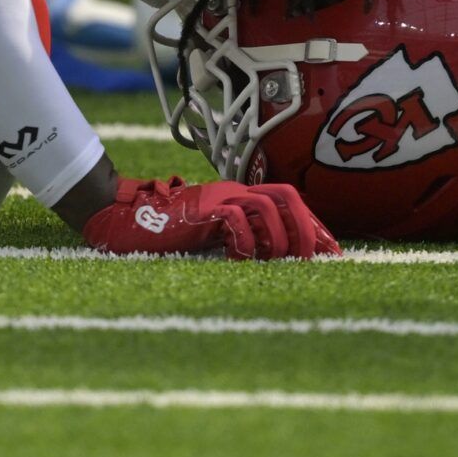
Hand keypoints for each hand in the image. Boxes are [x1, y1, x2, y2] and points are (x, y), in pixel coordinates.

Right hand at [81, 176, 340, 259]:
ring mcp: (219, 198)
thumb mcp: (212, 239)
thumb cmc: (166, 235)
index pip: (289, 201)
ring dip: (279, 240)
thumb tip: (275, 264)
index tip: (333, 254)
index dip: (314, 226)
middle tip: (315, 261)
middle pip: (287, 198)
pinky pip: (237, 222)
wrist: (123, 221)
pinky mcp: (203, 210)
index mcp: (240, 196)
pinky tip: (240, 263)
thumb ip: (240, 241)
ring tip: (277, 265)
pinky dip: (246, 246)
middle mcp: (234, 191)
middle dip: (307, 229)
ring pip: (268, 208)